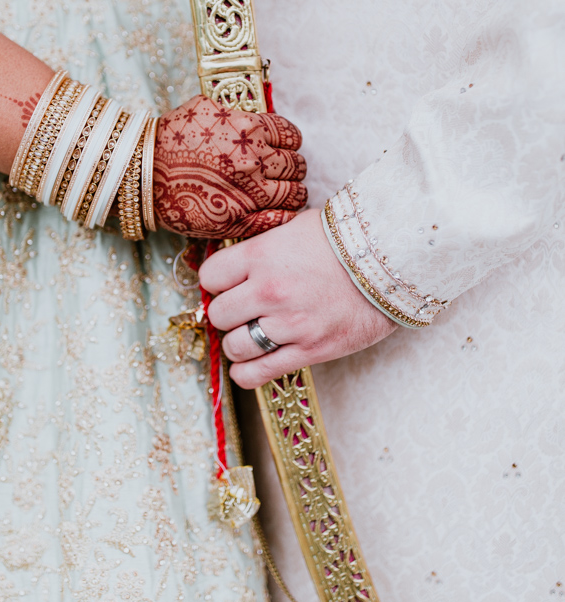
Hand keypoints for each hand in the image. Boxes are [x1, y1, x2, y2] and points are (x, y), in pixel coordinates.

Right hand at [153, 95, 306, 237]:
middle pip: (296, 165)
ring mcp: (249, 191)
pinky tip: (279, 212)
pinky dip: (285, 215)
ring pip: (295, 193)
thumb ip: (235, 112)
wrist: (141, 173)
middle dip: (293, 168)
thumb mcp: (204, 108)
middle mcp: (253, 159)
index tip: (284, 149)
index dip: (290, 143)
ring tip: (285, 194)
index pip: (290, 135)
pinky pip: (280, 218)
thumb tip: (254, 116)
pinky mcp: (240, 218)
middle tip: (285, 173)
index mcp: (248, 128)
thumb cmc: (169, 140)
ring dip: (294, 193)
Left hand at [199, 208, 395, 386]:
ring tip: (252, 334)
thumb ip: (261, 248)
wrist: (391, 261)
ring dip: (239, 342)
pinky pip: (258, 373)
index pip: (210, 277)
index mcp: (261, 256)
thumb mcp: (293, 229)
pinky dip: (247, 372)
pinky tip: (251, 363)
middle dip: (228, 313)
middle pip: (219, 314)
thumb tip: (234, 265)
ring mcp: (289, 324)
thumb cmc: (344, 240)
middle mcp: (269, 291)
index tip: (227, 284)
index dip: (217, 281)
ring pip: (234, 346)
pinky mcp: (309, 351)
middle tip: (243, 309)